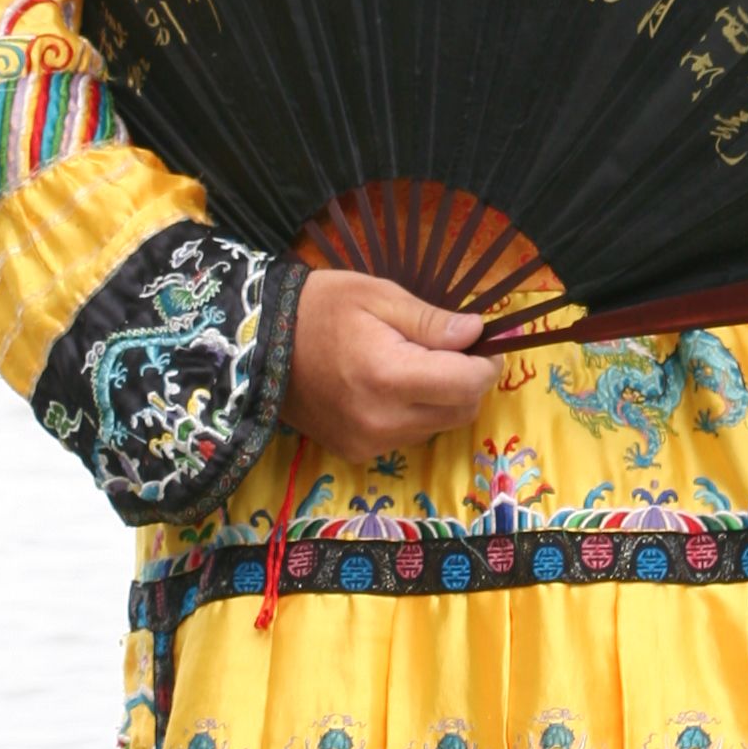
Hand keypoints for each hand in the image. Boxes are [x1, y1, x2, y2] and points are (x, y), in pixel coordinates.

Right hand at [284, 272, 500, 459]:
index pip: (468, 384)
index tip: (484, 342)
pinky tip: (390, 388)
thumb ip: (431, 321)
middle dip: (468, 381)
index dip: (486, 363)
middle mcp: (383, 420)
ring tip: (416, 366)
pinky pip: (408, 436)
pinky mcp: (356, 453)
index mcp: (390, 376)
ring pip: (437, 427)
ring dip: (442, 400)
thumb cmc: (321, 307)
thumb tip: (477, 333)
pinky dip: (413, 414)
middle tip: (454, 350)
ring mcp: (368, 442)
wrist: (261, 344)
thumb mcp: (379, 296)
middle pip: (460, 411)